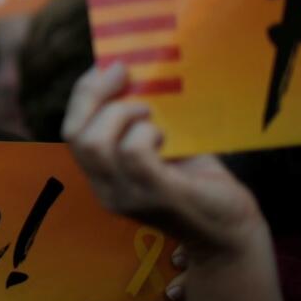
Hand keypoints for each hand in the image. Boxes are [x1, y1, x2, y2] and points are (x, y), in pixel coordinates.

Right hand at [63, 63, 287, 300]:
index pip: (71, 130)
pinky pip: (134, 153)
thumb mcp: (160, 148)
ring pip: (97, 143)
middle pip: (76, 134)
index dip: (84, 93)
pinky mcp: (157, 194)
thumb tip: (135, 71)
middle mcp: (106, 189)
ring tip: (150, 113)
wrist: (229, 233)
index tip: (109, 67)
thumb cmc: (197, 182)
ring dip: (123, 114)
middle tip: (126, 77)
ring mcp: (128, 195)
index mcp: (101, 175)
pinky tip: (164, 135)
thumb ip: (141, 122)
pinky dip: (146, 133)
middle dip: (95, 95)